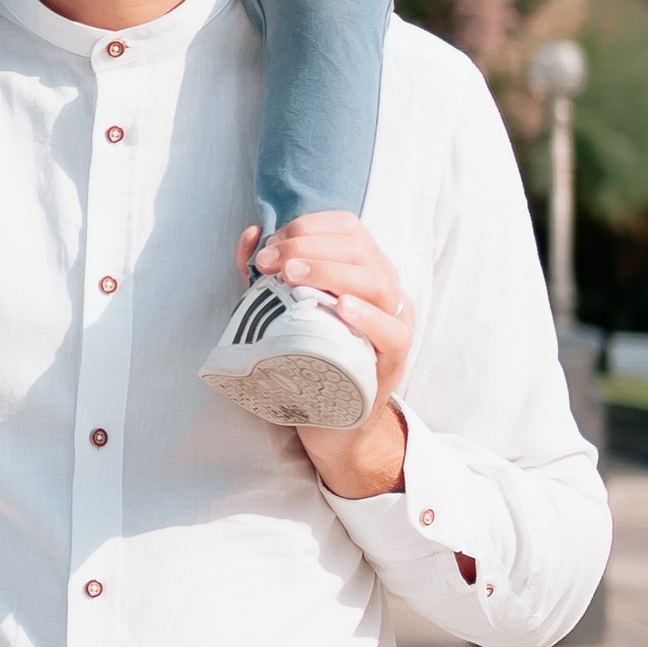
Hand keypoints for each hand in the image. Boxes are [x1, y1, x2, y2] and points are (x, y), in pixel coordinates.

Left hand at [238, 212, 413, 498]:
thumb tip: (252, 234)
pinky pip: (393, 332)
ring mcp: (394, 322)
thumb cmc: (308, 355)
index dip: (307, 228)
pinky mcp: (395, 359)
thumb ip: (265, 272)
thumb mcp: (282, 308)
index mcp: (362, 268)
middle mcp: (384, 288)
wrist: (330, 418)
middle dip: (310, 247)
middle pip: (359, 249)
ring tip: (295, 276)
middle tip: (273, 265)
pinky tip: (341, 307)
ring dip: (332, 272)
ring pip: (377, 282)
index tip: (269, 247)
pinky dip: (368, 316)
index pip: (347, 228)